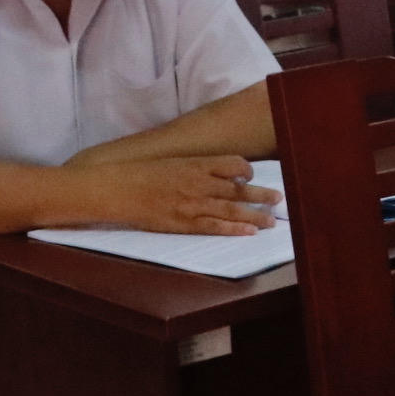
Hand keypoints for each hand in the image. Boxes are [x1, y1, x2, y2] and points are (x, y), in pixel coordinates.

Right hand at [95, 155, 279, 236]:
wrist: (115, 188)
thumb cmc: (139, 174)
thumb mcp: (170, 163)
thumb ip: (193, 168)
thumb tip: (212, 173)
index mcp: (195, 163)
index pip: (233, 163)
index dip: (246, 170)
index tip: (252, 175)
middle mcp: (199, 182)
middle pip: (238, 188)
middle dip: (261, 194)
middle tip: (279, 198)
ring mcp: (192, 203)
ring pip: (232, 208)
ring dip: (255, 214)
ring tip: (272, 220)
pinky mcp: (183, 222)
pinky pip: (214, 226)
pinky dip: (234, 229)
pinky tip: (249, 232)